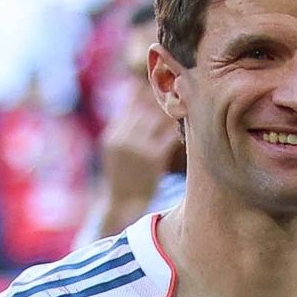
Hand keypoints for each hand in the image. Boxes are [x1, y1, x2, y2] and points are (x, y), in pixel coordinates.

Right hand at [96, 83, 174, 220]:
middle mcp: (122, 139)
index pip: (131, 103)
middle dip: (162, 102)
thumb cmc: (124, 176)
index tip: (162, 91)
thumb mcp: (115, 150)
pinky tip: (184, 131)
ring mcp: (137, 148)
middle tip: (179, 97)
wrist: (125, 205)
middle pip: (146, 108)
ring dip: (171, 114)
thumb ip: (124, 124)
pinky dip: (177, 131)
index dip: (148, 94)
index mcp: (112, 135)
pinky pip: (170, 135)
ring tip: (183, 111)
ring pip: (158, 118)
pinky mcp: (154, 157)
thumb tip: (135, 92)